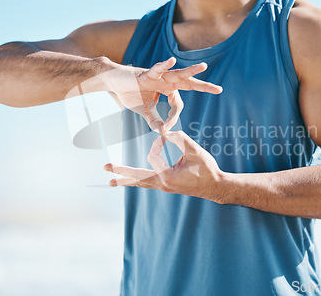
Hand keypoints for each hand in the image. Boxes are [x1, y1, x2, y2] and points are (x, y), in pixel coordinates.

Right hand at [104, 58, 221, 132]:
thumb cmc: (129, 93)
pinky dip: (164, 65)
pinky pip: (157, 69)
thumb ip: (154, 120)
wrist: (113, 82)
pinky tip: (172, 60)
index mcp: (167, 90)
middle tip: (219, 89)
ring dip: (191, 70)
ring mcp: (158, 76)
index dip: (173, 117)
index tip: (165, 128)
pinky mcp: (146, 73)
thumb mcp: (144, 111)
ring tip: (203, 66)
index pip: (178, 104)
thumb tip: (161, 132)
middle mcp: (166, 81)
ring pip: (177, 73)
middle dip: (203, 86)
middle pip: (188, 83)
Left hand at [104, 131, 224, 202]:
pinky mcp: (167, 186)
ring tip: (112, 182)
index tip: (166, 137)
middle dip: (120, 172)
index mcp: (167, 176)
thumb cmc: (207, 169)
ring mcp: (164, 187)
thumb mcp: (195, 151)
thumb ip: (180, 139)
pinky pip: (148, 183)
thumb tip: (166, 132)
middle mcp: (162, 184)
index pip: (153, 155)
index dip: (158, 144)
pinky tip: (131, 181)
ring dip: (126, 180)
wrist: (215, 186)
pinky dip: (138, 180)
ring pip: (140, 183)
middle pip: (136, 177)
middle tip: (105, 167)